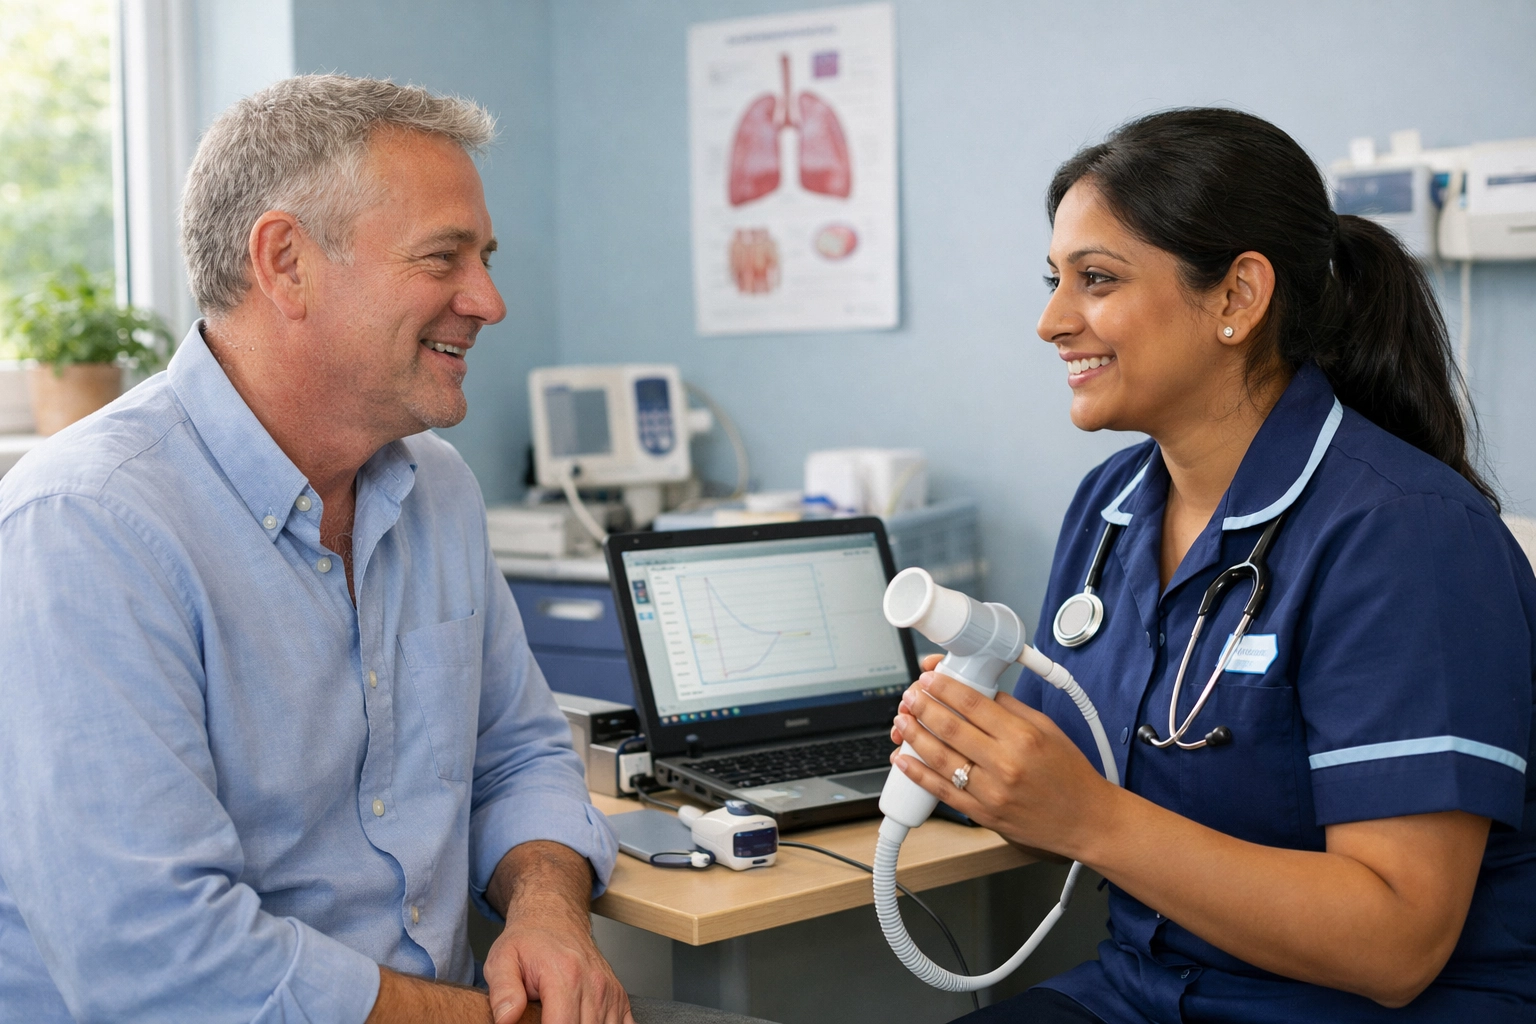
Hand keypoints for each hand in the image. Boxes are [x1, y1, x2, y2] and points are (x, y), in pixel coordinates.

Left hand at [483, 841, 632, 1023]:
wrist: (555, 919)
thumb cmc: (529, 942)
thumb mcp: (501, 960)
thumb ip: (502, 991)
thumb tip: (505, 1020)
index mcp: (565, 976)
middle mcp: (594, 984)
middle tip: (544, 1017)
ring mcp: (610, 991)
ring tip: (560, 1015)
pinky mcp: (619, 997)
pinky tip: (584, 1020)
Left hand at [888, 657, 1116, 857]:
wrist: (1086, 820)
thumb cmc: (1071, 775)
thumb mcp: (1048, 730)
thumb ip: (1011, 709)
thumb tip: (978, 691)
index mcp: (1023, 736)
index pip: (972, 703)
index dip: (944, 687)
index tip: (929, 678)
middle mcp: (1005, 764)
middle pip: (950, 728)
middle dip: (922, 707)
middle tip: (910, 696)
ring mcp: (991, 792)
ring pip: (939, 758)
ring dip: (914, 736)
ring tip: (902, 721)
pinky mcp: (983, 815)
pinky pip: (942, 792)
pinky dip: (917, 774)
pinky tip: (903, 759)